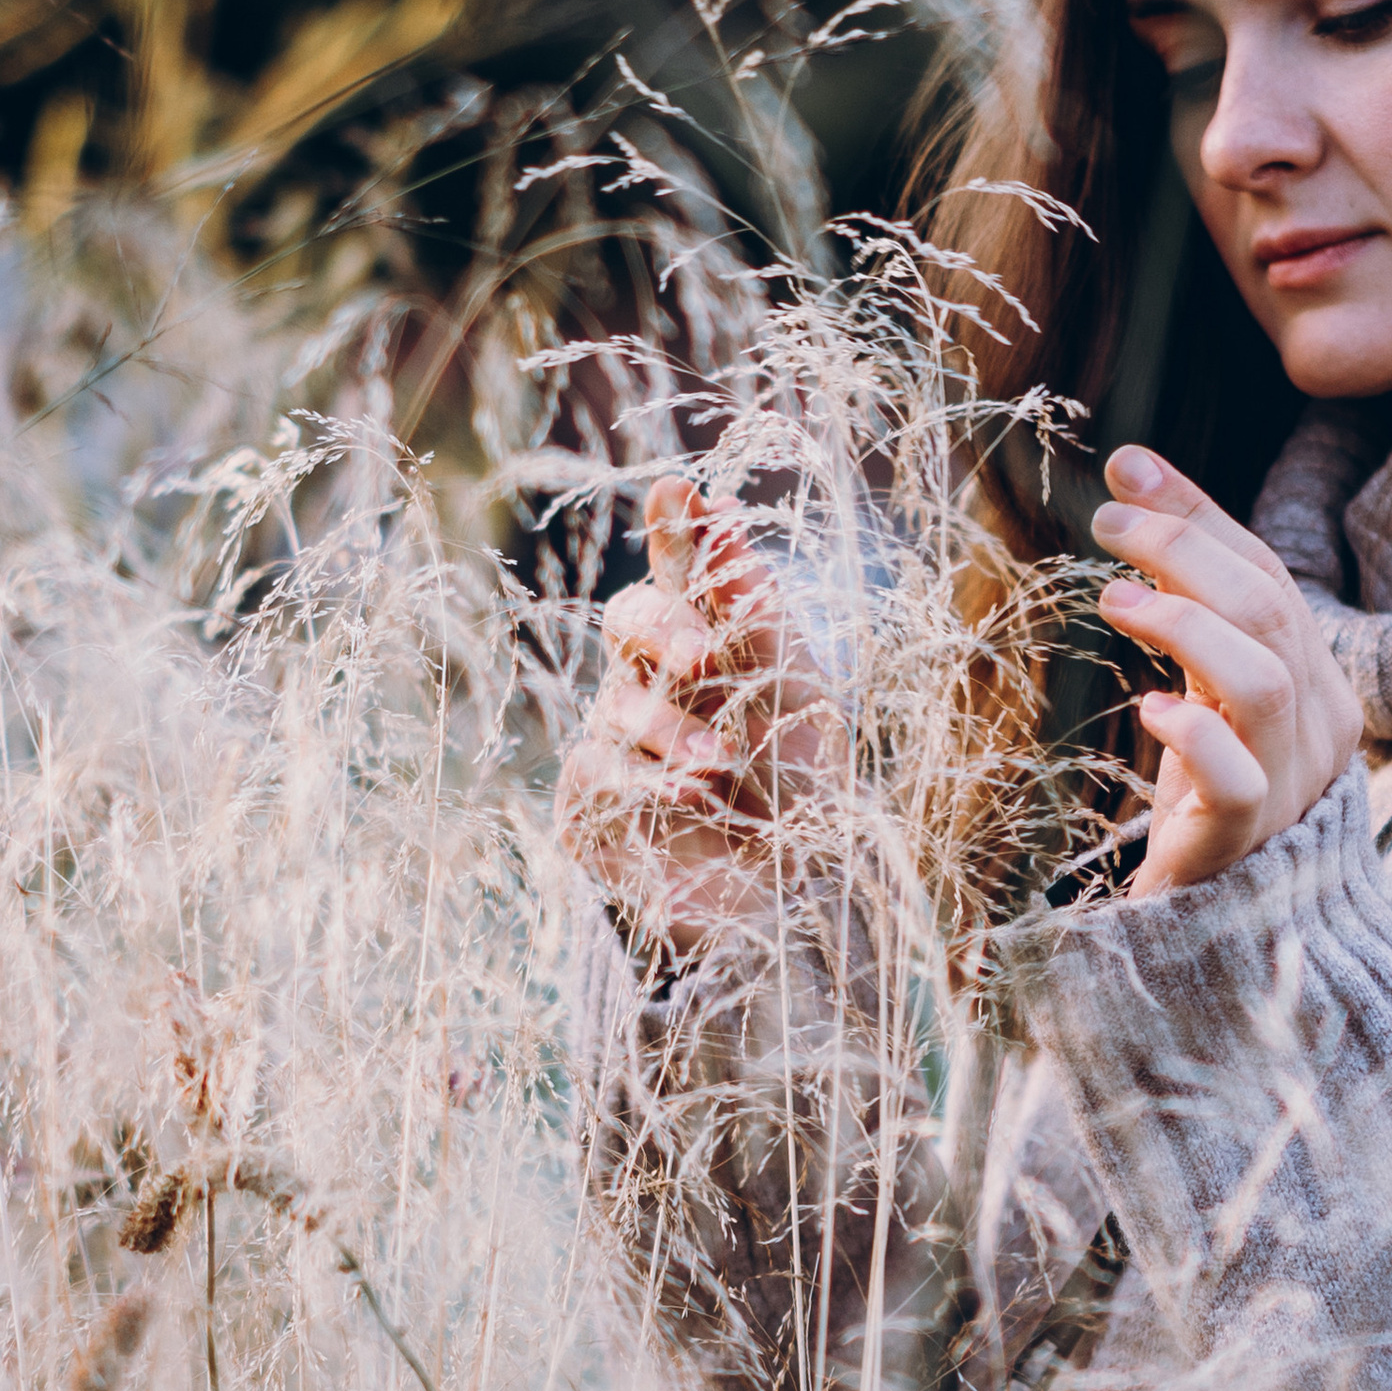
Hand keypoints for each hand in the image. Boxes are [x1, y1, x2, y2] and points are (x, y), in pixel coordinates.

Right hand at [556, 475, 839, 947]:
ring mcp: (617, 738)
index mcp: (713, 643)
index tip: (680, 490)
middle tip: (703, 654)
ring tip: (721, 766)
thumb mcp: (795, 693)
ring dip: (671, 730)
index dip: (676, 530)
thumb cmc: (799, 789)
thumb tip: (717, 509)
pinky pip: (599, 769)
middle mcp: (656, 680)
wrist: (792, 899)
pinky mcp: (592, 800)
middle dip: (664, 629)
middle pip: (631, 619)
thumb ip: (754, 612)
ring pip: (617, 703)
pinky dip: (646, 780)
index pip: (685, 571)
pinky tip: (688, 798)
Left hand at [1090, 446, 1364, 894]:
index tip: (1127, 467)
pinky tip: (1151, 710)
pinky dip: (1195, 736)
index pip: (1269, 575)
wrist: (1214, 929)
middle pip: (1270, 611)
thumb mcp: (1200, 687)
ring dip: (1188, 625)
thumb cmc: (1204, 796)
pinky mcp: (1243, 847)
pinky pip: (1238, 782)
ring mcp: (1288, 790)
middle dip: (1187, 551)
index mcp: (1315, 684)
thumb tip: (1132, 482)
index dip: (1200, 516)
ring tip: (1116, 600)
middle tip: (1107, 524)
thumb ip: (1185, 600)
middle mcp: (1317, 731)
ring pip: (1265, 681)